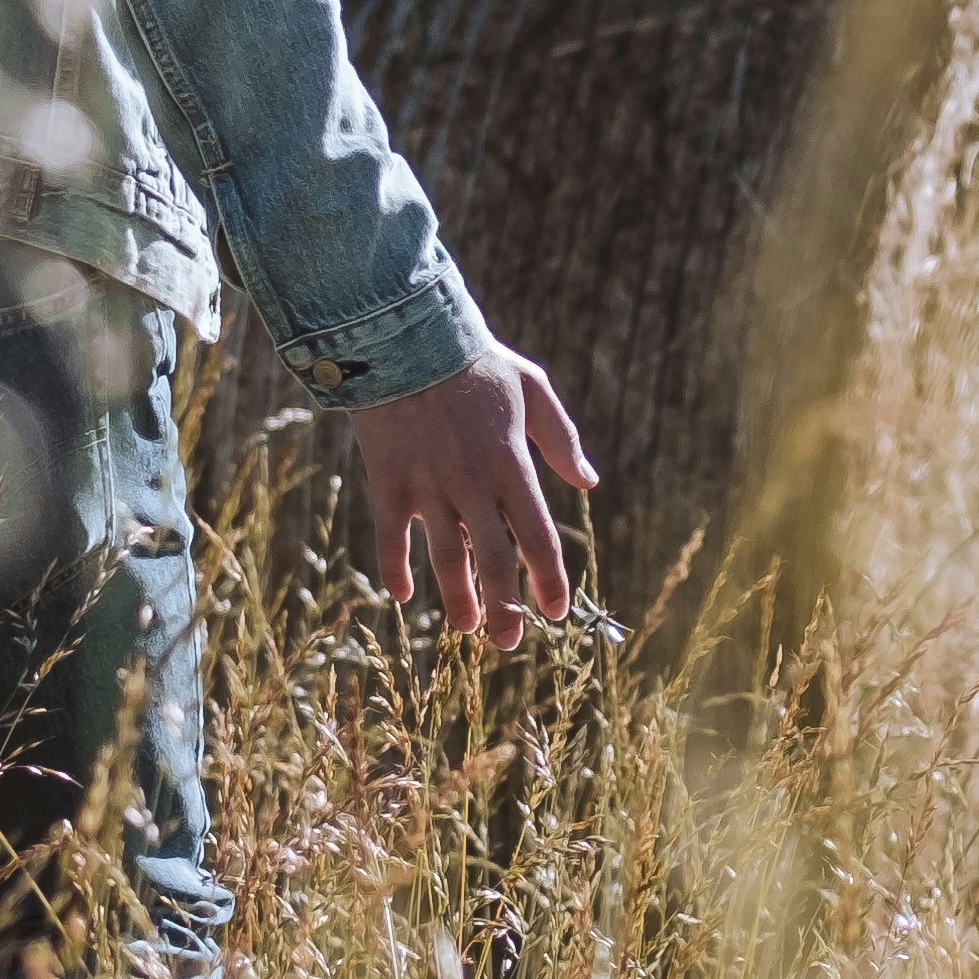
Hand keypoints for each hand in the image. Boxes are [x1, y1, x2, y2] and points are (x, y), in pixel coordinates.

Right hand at [350, 345, 598, 649]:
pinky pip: (391, 535)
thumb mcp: (531, 387)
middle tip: (509, 642)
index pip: (537, 535)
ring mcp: (429, 484)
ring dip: (458, 597)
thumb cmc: (473, 359)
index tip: (555, 612)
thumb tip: (589, 482)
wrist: (404, 335)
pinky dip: (394, 567)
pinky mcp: (389, 480)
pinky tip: (402, 596)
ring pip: (447, 556)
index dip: (548, 579)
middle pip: (495, 559)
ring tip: (468, 629)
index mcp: (511, 463)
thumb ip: (561, 438)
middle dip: (505, 606)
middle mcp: (473, 482)